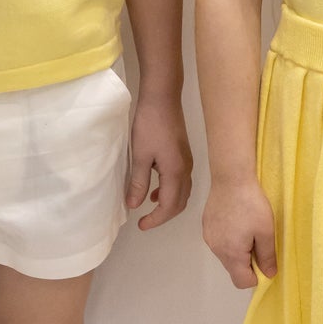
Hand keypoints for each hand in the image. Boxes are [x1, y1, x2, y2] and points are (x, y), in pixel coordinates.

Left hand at [125, 93, 193, 230]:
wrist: (163, 98)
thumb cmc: (149, 125)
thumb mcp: (140, 155)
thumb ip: (139, 182)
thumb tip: (135, 206)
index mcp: (175, 172)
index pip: (169, 206)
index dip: (155, 219)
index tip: (140, 225)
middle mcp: (186, 170)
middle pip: (180, 203)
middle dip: (163, 215)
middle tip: (145, 221)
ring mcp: (188, 162)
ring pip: (182, 193)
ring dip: (168, 204)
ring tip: (149, 207)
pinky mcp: (185, 155)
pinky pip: (181, 182)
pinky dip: (170, 192)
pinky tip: (156, 189)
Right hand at [202, 175, 276, 288]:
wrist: (230, 178)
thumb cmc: (251, 204)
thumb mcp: (266, 231)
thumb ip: (267, 256)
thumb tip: (269, 274)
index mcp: (232, 254)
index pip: (242, 282)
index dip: (256, 276)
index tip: (264, 260)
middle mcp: (216, 250)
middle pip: (233, 269)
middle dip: (247, 262)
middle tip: (258, 240)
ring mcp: (209, 238)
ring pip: (226, 255)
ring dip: (238, 250)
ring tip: (247, 228)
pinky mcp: (206, 226)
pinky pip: (219, 242)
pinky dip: (229, 239)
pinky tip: (236, 220)